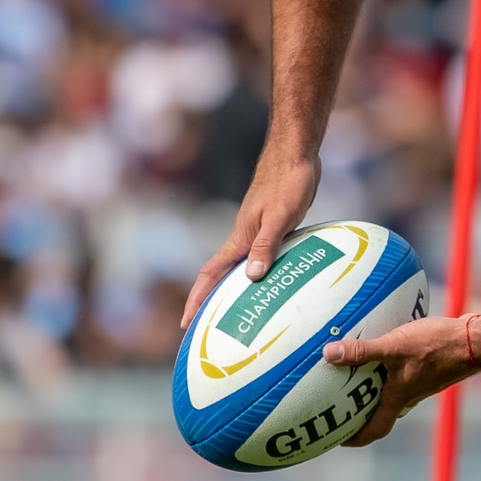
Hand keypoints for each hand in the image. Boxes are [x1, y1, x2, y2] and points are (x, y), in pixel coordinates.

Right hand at [181, 156, 321, 328]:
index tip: (185, 323)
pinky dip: (258, 272)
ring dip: (234, 288)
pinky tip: (270, 281)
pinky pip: (260, 255)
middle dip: (210, 301)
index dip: (197, 299)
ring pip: (240, 265)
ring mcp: (256, 229)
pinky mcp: (271, 224)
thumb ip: (267, 245)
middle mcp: (244, 236)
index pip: (211, 274)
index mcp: (241, 237)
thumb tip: (251, 278)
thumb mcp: (281, 217)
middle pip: (221, 274)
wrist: (295, 152)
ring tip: (236, 313)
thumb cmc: (289, 181)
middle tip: (205, 328)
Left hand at [322, 316, 480, 446]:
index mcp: (398, 398)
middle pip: (381, 413)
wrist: (477, 341)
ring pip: (392, 394)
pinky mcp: (430, 369)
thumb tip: (328, 353)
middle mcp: (409, 396)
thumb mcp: (395, 346)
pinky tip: (383, 351)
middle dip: (360, 413)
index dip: (354, 438)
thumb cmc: (438, 346)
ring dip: (375, 391)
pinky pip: (403, 377)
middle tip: (338, 406)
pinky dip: (389, 372)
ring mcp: (421, 383)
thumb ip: (362, 351)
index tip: (337, 438)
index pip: (374, 430)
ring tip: (354, 376)